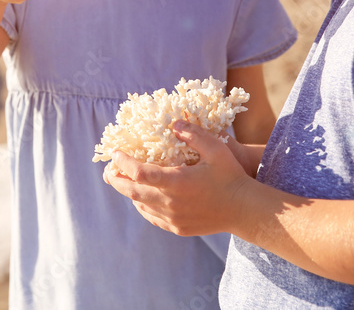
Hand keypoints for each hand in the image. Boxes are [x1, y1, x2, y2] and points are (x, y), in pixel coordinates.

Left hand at [104, 120, 252, 236]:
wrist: (245, 211)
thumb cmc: (231, 177)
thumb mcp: (216, 149)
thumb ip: (194, 134)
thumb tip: (173, 124)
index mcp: (176, 182)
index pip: (139, 173)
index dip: (123, 162)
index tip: (116, 153)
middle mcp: (170, 203)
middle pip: (132, 192)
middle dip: (116, 180)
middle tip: (108, 170)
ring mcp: (173, 218)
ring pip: (140, 206)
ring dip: (129, 193)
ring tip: (123, 181)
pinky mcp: (177, 228)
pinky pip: (152, 217)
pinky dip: (142, 205)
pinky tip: (142, 198)